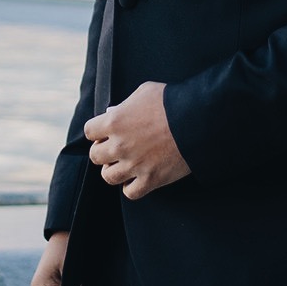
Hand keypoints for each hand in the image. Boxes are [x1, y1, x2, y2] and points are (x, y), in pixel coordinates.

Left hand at [84, 81, 191, 199]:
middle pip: (95, 156)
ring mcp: (134, 165)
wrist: (197, 119)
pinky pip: (130, 192)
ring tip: (124, 164)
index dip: (97, 131)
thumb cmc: (171, 101)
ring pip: (108, 176)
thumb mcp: (144, 92)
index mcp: (114, 121)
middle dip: (103, 151)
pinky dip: (131, 187)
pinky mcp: (151, 180)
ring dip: (114, 170)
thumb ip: (125, 105)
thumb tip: (115, 113)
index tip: (105, 132)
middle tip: (115, 148)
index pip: (89, 131)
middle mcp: (120, 145)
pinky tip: (137, 178)